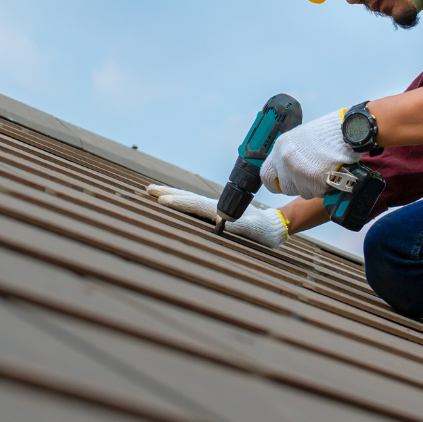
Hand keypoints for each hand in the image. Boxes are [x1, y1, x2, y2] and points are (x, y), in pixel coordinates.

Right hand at [145, 185, 288, 248]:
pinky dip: (181, 201)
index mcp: (219, 210)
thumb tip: (218, 222)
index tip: (160, 200)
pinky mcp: (216, 213)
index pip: (194, 204)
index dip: (177, 202)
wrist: (274, 226)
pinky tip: (175, 202)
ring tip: (156, 192)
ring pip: (189, 199)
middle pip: (187, 197)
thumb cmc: (262, 232)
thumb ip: (236, 226)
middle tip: (148, 189)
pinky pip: (194, 206)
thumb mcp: (251, 230)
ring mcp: (214, 209)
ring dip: (172, 195)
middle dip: (167, 193)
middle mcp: (214, 207)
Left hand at [260, 109, 359, 199]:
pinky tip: (331, 173)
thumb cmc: (328, 132)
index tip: (282, 182)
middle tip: (310, 174)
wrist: (348, 132)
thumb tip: (285, 168)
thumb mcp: (300, 137)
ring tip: (324, 169)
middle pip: (286, 188)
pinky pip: (318, 193)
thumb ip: (289, 154)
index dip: (276, 182)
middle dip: (298, 185)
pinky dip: (325, 187)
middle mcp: (286, 163)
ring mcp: (300, 175)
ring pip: (303, 192)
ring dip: (312, 186)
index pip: (267, 176)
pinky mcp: (316, 184)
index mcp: (280, 148)